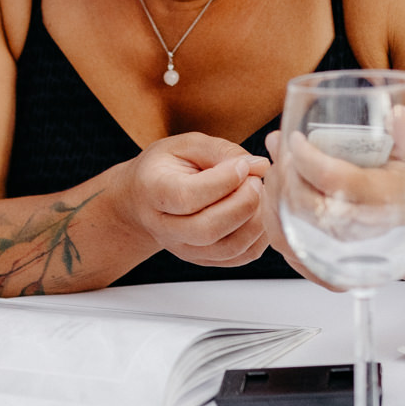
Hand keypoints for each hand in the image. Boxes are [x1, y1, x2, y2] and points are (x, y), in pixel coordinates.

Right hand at [110, 133, 272, 267]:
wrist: (144, 200)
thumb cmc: (166, 168)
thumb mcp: (186, 145)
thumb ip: (222, 151)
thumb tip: (259, 166)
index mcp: (154, 191)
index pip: (187, 196)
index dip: (223, 181)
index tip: (243, 165)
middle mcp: (165, 228)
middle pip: (208, 229)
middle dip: (244, 203)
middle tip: (256, 181)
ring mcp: (184, 249)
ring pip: (229, 248)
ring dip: (256, 221)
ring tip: (260, 195)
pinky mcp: (204, 260)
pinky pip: (241, 256)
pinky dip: (260, 236)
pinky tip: (259, 212)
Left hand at [263, 112, 404, 289]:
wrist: (403, 230)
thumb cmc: (402, 191)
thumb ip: (403, 137)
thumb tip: (396, 112)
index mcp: (379, 199)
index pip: (334, 179)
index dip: (308, 157)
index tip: (295, 138)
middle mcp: (354, 224)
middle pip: (304, 200)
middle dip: (285, 169)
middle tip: (281, 146)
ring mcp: (333, 242)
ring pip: (288, 217)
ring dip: (276, 185)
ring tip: (277, 160)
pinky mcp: (316, 252)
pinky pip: (281, 232)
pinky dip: (272, 205)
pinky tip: (275, 185)